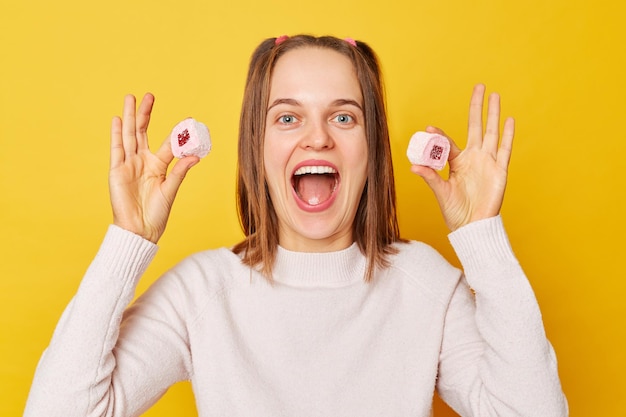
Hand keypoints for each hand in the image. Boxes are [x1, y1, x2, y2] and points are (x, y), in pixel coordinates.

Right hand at [109, 93, 199, 242]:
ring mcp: (129, 165)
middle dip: (146, 114)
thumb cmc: (156, 214)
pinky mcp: (117, 171)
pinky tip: (118, 119)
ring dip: (130, 117)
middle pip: (143, 132)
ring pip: (129, 136)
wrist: (139, 230)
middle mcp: (143, 162)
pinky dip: (117, 134)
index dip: (177, 132)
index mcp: (158, 167)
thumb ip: (180, 171)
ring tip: (130, 98)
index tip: (188, 119)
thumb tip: (195, 155)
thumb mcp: (171, 190)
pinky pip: (117, 149)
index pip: (167, 144)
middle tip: (150, 95)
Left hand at [411, 84, 513, 230]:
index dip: (439, 135)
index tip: (429, 128)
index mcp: (456, 162)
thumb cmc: (455, 211)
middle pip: (476, 126)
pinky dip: (508, 135)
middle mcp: (473, 158)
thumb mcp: (440, 192)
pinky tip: (509, 119)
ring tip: (494, 95)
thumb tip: (413, 165)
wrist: (473, 226)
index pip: (448, 142)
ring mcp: (488, 162)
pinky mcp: (500, 170)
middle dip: (477, 107)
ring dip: (493, 114)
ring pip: (492, 132)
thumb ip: (430, 176)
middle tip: (478, 87)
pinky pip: (505, 149)